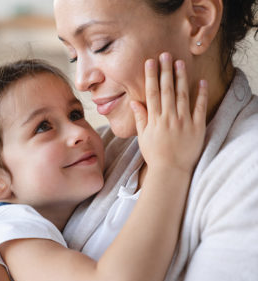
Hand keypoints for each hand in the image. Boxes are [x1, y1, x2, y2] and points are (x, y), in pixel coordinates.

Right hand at [130, 52, 206, 172]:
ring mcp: (184, 121)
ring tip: (180, 62)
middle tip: (165, 54)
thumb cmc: (155, 154)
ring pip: (183, 95)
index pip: (152, 93)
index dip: (151, 76)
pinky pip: (199, 108)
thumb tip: (134, 103)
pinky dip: (201, 94)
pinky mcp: (197, 127)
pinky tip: (201, 82)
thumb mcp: (143, 137)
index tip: (151, 62)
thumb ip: (140, 118)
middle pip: (167, 90)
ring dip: (181, 78)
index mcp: (155, 119)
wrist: (171, 170)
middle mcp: (169, 117)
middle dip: (165, 71)